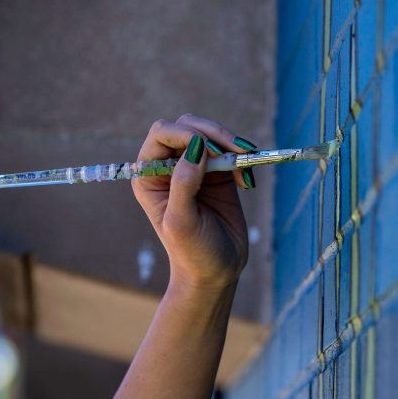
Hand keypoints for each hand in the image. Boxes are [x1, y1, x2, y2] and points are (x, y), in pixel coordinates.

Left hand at [132, 114, 255, 290]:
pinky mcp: (217, 173)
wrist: (216, 272)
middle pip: (187, 126)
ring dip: (231, 142)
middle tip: (236, 152)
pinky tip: (247, 182)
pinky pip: (229, 150)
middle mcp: (168, 167)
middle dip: (213, 133)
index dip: (184, 133)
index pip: (161, 134)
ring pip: (209, 133)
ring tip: (248, 159)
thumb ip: (184, 184)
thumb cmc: (192, 253)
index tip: (208, 149)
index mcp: (149, 176)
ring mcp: (194, 168)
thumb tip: (196, 146)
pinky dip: (241, 158)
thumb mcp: (182, 222)